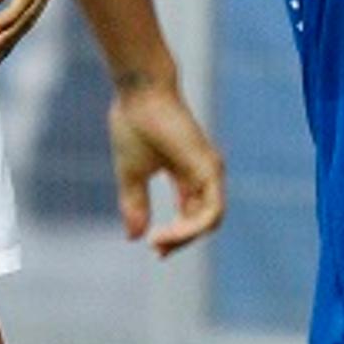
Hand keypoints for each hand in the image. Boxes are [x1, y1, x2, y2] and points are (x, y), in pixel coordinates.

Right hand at [109, 71, 225, 256]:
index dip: (174, 237)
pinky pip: (212, 211)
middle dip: (179, 240)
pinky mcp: (210, 168)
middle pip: (201, 222)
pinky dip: (192, 227)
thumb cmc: (134, 126)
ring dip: (184, 236)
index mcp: (186, 175)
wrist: (139, 94)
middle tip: (156, 249)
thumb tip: (133, 237)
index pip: (190, 216)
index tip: (152, 248)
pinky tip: (170, 231)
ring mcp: (210, 171)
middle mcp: (203, 174)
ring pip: (209, 221)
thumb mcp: (131, 175)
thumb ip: (135, 205)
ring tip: (159, 242)